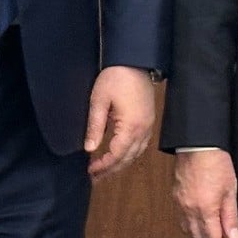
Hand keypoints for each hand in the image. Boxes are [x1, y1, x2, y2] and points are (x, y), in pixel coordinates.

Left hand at [84, 65, 154, 180]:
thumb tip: (88, 149)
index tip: (91, 171)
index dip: (103, 166)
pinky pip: (140, 144)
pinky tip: (120, 154)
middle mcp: (143, 130)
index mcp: (130, 127)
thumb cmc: (116, 77)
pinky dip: (129, 154)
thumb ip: (95, 126)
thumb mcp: (99, 101)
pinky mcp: (148, 120)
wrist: (134, 60)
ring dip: (121, 163)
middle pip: (127, 158)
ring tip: (105, 170)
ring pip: (136, 153)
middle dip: (111, 169)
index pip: (117, 155)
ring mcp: (148, 125)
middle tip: (95, 177)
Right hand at [172, 148, 237, 237]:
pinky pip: (182, 221)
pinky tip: (200, 226)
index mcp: (205, 210)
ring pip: (189, 232)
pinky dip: (191, 229)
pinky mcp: (176, 197)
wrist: (197, 143)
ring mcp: (180, 204)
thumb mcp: (230, 191)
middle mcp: (189, 210)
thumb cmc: (216, 162)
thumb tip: (234, 237)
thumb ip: (231, 217)